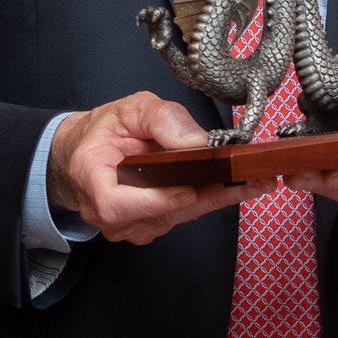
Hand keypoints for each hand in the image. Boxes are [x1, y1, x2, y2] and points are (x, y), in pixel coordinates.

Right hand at [46, 91, 268, 245]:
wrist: (85, 153)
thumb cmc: (104, 130)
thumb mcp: (130, 109)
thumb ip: (161, 120)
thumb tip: (196, 142)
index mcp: (93, 182)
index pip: (119, 204)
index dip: (158, 200)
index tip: (191, 190)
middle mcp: (108, 215)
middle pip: (161, 214)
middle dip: (208, 197)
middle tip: (251, 182)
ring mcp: (127, 226)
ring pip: (176, 217)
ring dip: (213, 199)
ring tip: (253, 182)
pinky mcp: (146, 227)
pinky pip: (179, 216)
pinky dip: (205, 200)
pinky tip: (232, 187)